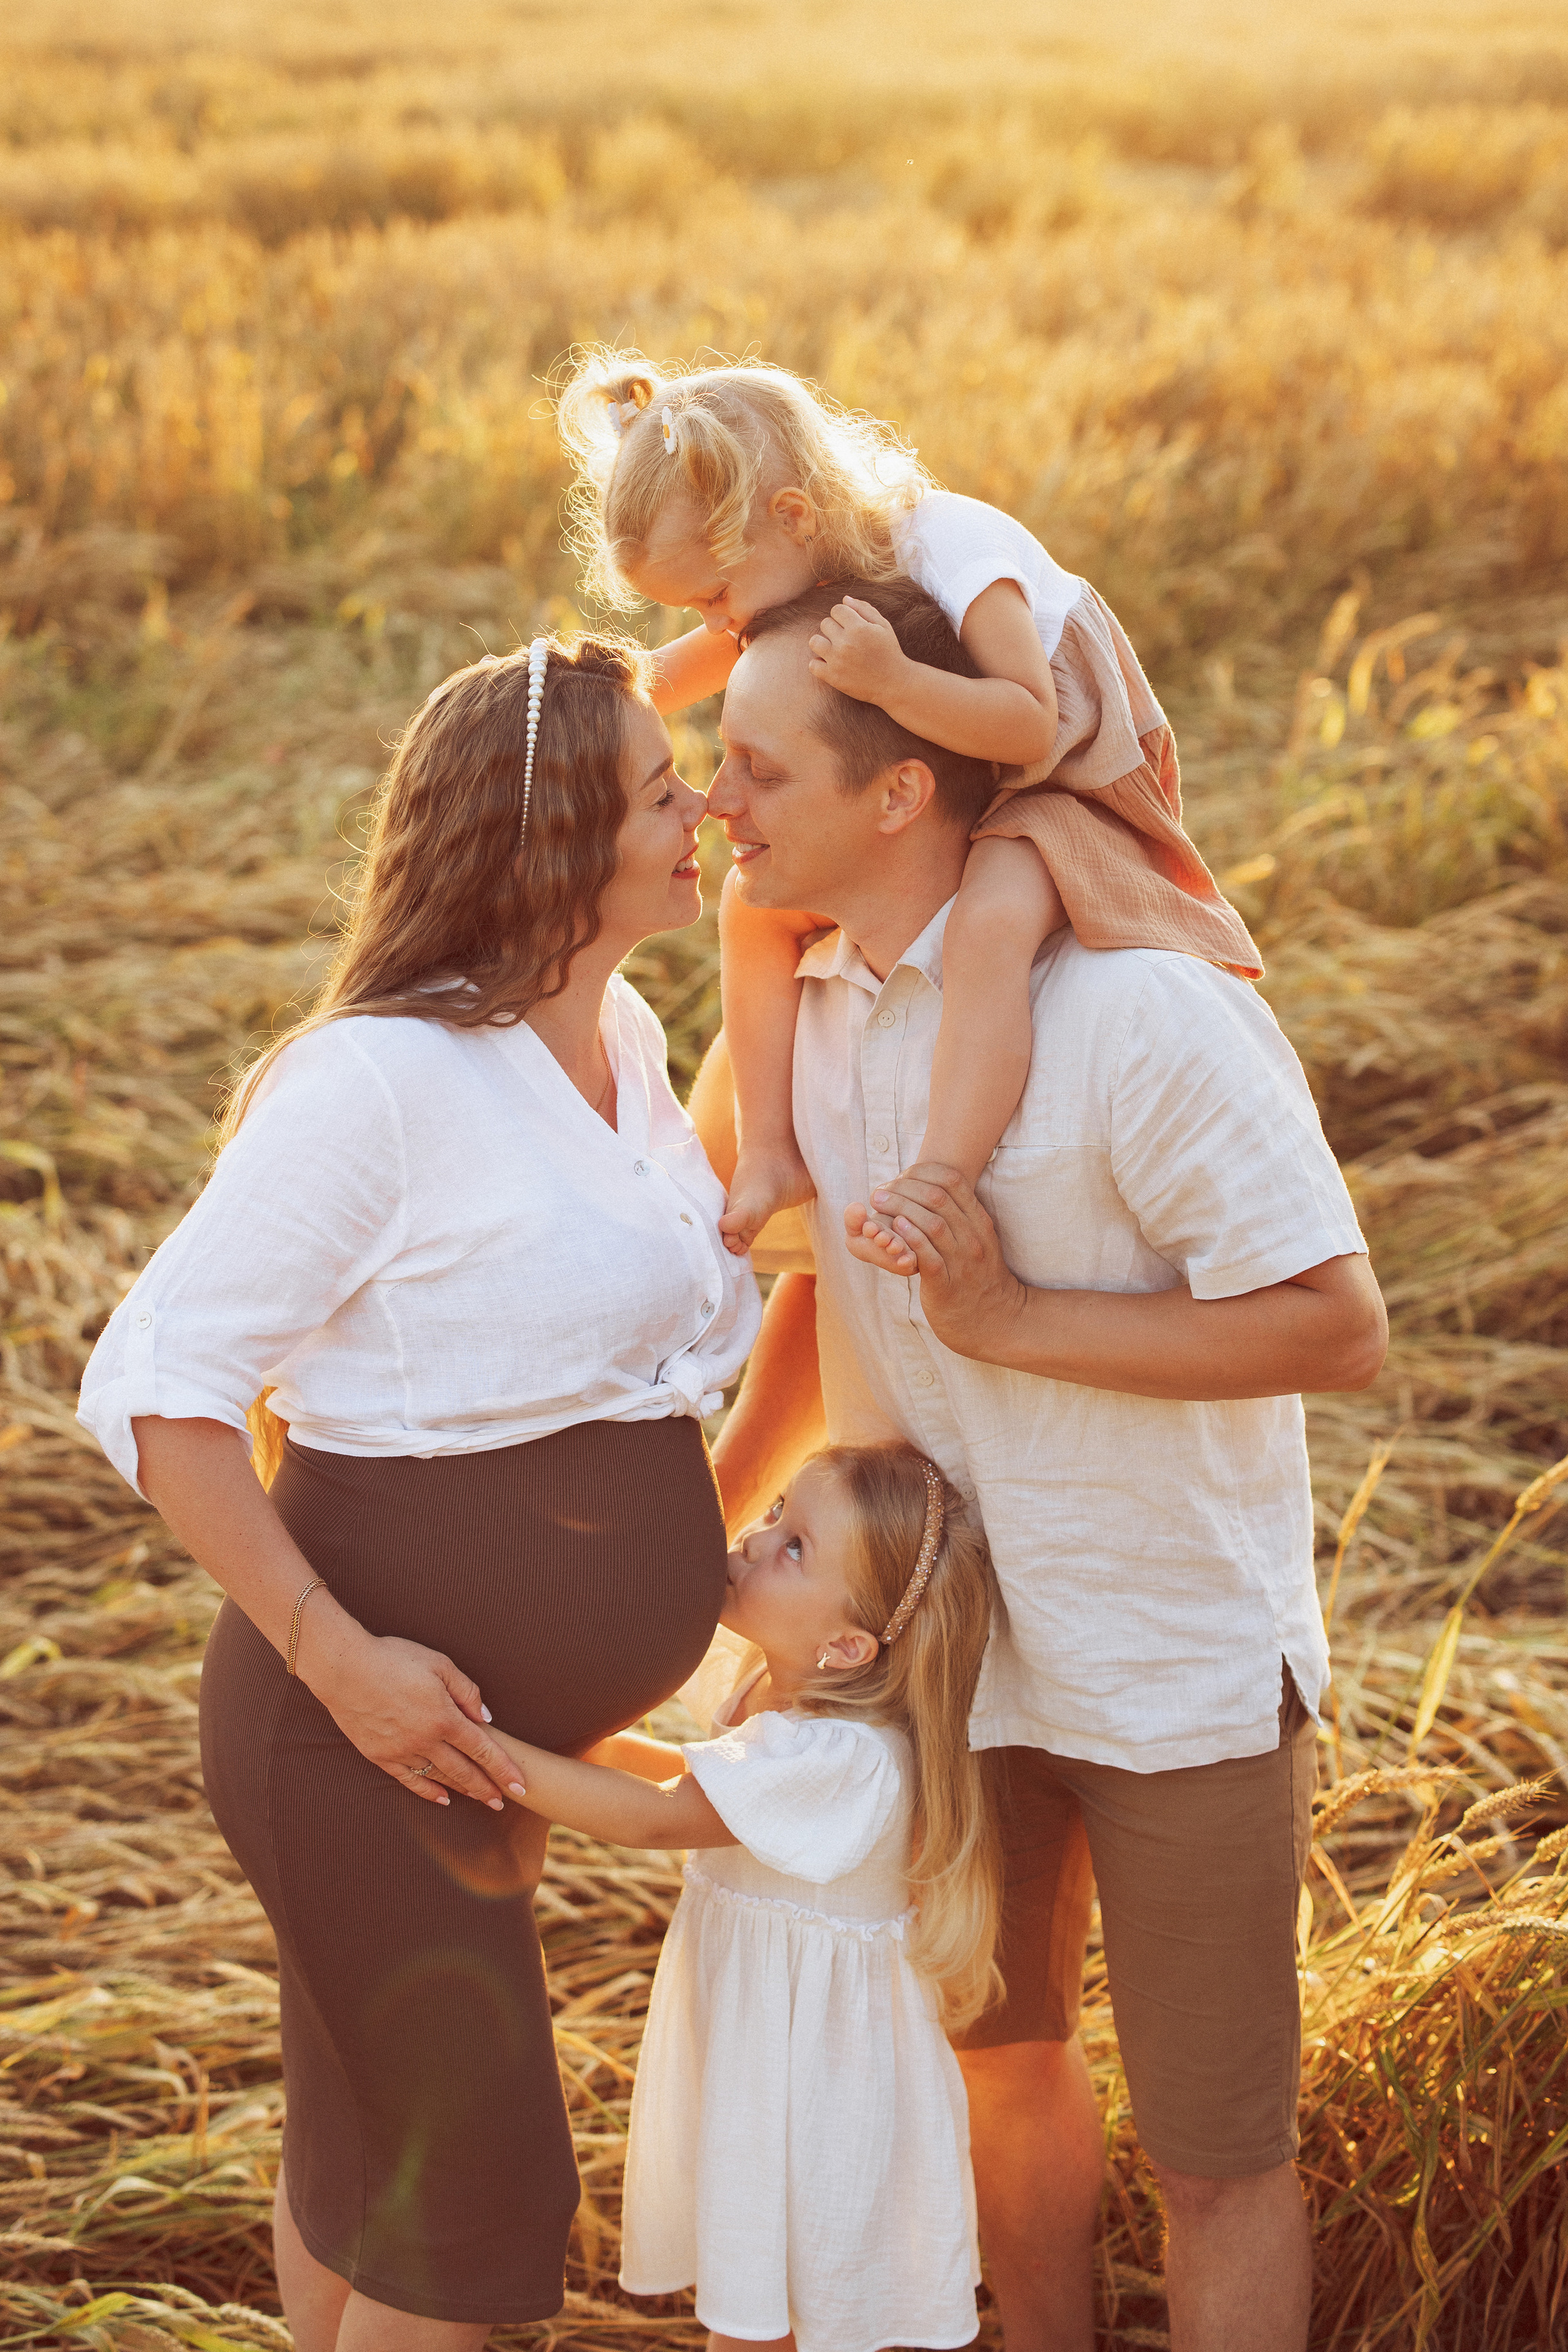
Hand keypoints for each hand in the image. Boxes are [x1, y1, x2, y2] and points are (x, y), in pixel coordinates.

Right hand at [302, 1625, 525, 1810]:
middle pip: (464, 1771)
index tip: (520, 1785)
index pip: (483, 1750)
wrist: (344, 1669)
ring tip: (480, 1798)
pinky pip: (410, 1781)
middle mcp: (425, 1741)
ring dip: (463, 1790)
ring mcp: (402, 1751)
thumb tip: (485, 1717)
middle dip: (487, 1788)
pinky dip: (429, 1791)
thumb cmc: (393, 1659)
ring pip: (439, 1778)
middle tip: (504, 1802)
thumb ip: (466, 1691)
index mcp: (444, 1717)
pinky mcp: (381, 1756)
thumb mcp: (438, 1664)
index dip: (503, 1769)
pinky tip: (443, 1798)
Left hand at [807, 597, 910, 705]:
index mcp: (858, 627)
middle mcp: (845, 642)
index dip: (843, 615)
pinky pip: (812, 665)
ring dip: (822, 643)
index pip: (837, 609)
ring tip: (834, 649)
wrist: (894, 684)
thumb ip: (864, 609)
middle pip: (824, 623)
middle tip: (846, 639)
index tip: (850, 625)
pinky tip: (830, 664)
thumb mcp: (883, 626)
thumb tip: (845, 599)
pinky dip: (819, 664)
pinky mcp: (832, 677)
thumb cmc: (889, 652)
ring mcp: (837, 660)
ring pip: (814, 641)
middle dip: (834, 628)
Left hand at [843, 1163, 1029, 1361]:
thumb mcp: (979, 1240)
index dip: (923, 1172)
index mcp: (980, 1222)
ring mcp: (962, 1261)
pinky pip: (928, 1255)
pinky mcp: (945, 1284)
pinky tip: (894, 1228)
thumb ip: (962, 1216)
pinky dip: (910, 1237)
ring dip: (901, 1208)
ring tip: (878, 1203)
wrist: (994, 1319)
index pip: (954, 1181)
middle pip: (938, 1198)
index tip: (902, 1174)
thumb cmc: (977, 1276)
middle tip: (880, 1188)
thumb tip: (934, 1189)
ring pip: (932, 1224)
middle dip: (905, 1188)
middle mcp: (973, 1238)